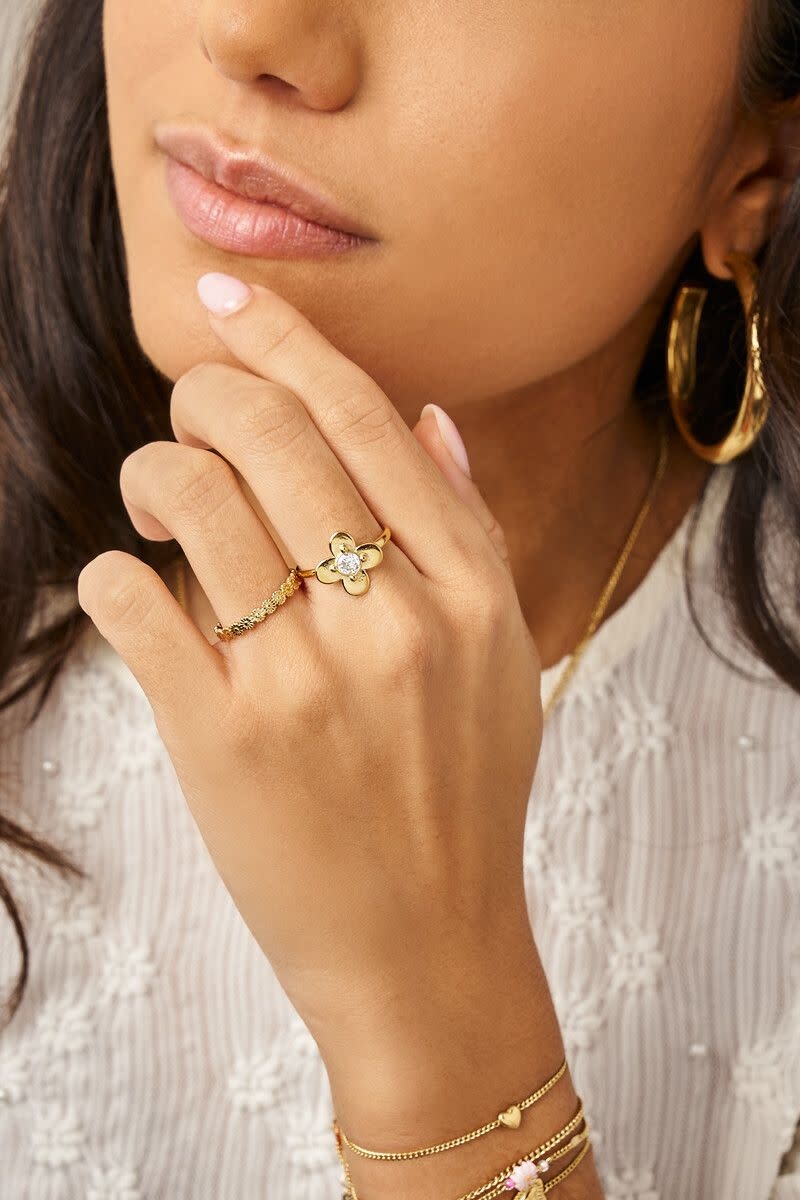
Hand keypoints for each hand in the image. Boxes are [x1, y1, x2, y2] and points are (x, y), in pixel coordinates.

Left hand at [77, 275, 543, 1063]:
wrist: (425, 946)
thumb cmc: (460, 795)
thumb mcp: (503, 655)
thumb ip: (467, 529)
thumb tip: (427, 418)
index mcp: (467, 588)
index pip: (363, 417)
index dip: (285, 340)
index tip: (230, 302)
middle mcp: (392, 620)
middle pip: (270, 434)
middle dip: (206, 394)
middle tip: (191, 412)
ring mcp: (305, 681)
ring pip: (193, 498)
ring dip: (156, 472)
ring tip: (160, 501)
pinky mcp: (223, 741)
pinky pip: (133, 604)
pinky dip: (114, 574)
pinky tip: (134, 586)